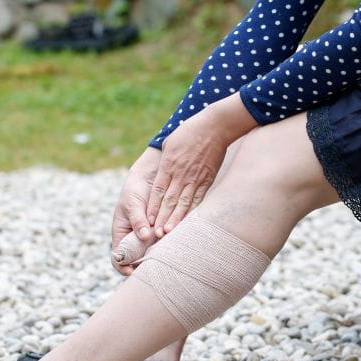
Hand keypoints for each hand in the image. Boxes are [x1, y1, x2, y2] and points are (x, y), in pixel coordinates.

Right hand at [110, 147, 160, 275]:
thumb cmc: (135, 190)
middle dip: (144, 266)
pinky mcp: (162, 232)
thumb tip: (143, 236)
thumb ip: (137, 219)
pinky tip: (177, 246)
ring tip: (168, 257)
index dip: (123, 267)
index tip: (131, 271)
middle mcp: (134, 239)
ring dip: (159, 257)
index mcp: (121, 235)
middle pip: (136, 260)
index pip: (118, 258)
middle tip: (154, 267)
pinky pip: (166, 243)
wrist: (149, 178)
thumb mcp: (132, 203)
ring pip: (152, 255)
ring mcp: (148, 238)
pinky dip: (170, 246)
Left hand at [147, 92, 257, 236]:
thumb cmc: (189, 132)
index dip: (152, 207)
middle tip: (156, 234)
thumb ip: (164, 162)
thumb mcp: (169, 143)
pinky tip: (189, 221)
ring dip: (176, 219)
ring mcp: (195, 178)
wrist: (214, 126)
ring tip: (169, 232)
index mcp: (168, 165)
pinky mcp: (207, 179)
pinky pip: (199, 198)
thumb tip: (159, 173)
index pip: (158, 191)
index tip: (147, 220)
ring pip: (183, 202)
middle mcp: (180, 174)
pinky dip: (193, 211)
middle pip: (169, 200)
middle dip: (162, 218)